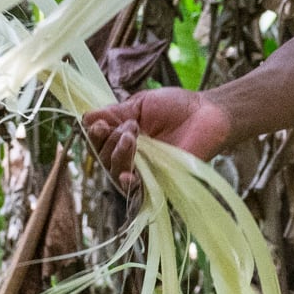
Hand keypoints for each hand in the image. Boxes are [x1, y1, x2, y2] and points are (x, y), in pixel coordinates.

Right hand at [81, 86, 234, 183]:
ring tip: (133, 136)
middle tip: (131, 126)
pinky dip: (128, 181)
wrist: (207, 114)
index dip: (94, 134)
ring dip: (119, 154)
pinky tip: (128, 174)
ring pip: (114, 171)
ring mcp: (142, 170)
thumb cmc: (176, 107)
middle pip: (103, 157)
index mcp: (122, 135)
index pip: (97, 141)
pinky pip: (135, 189)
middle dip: (110, 140)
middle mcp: (129, 154)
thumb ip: (114, 113)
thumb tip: (86, 118)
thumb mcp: (140, 104)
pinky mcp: (157, 182)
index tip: (101, 123)